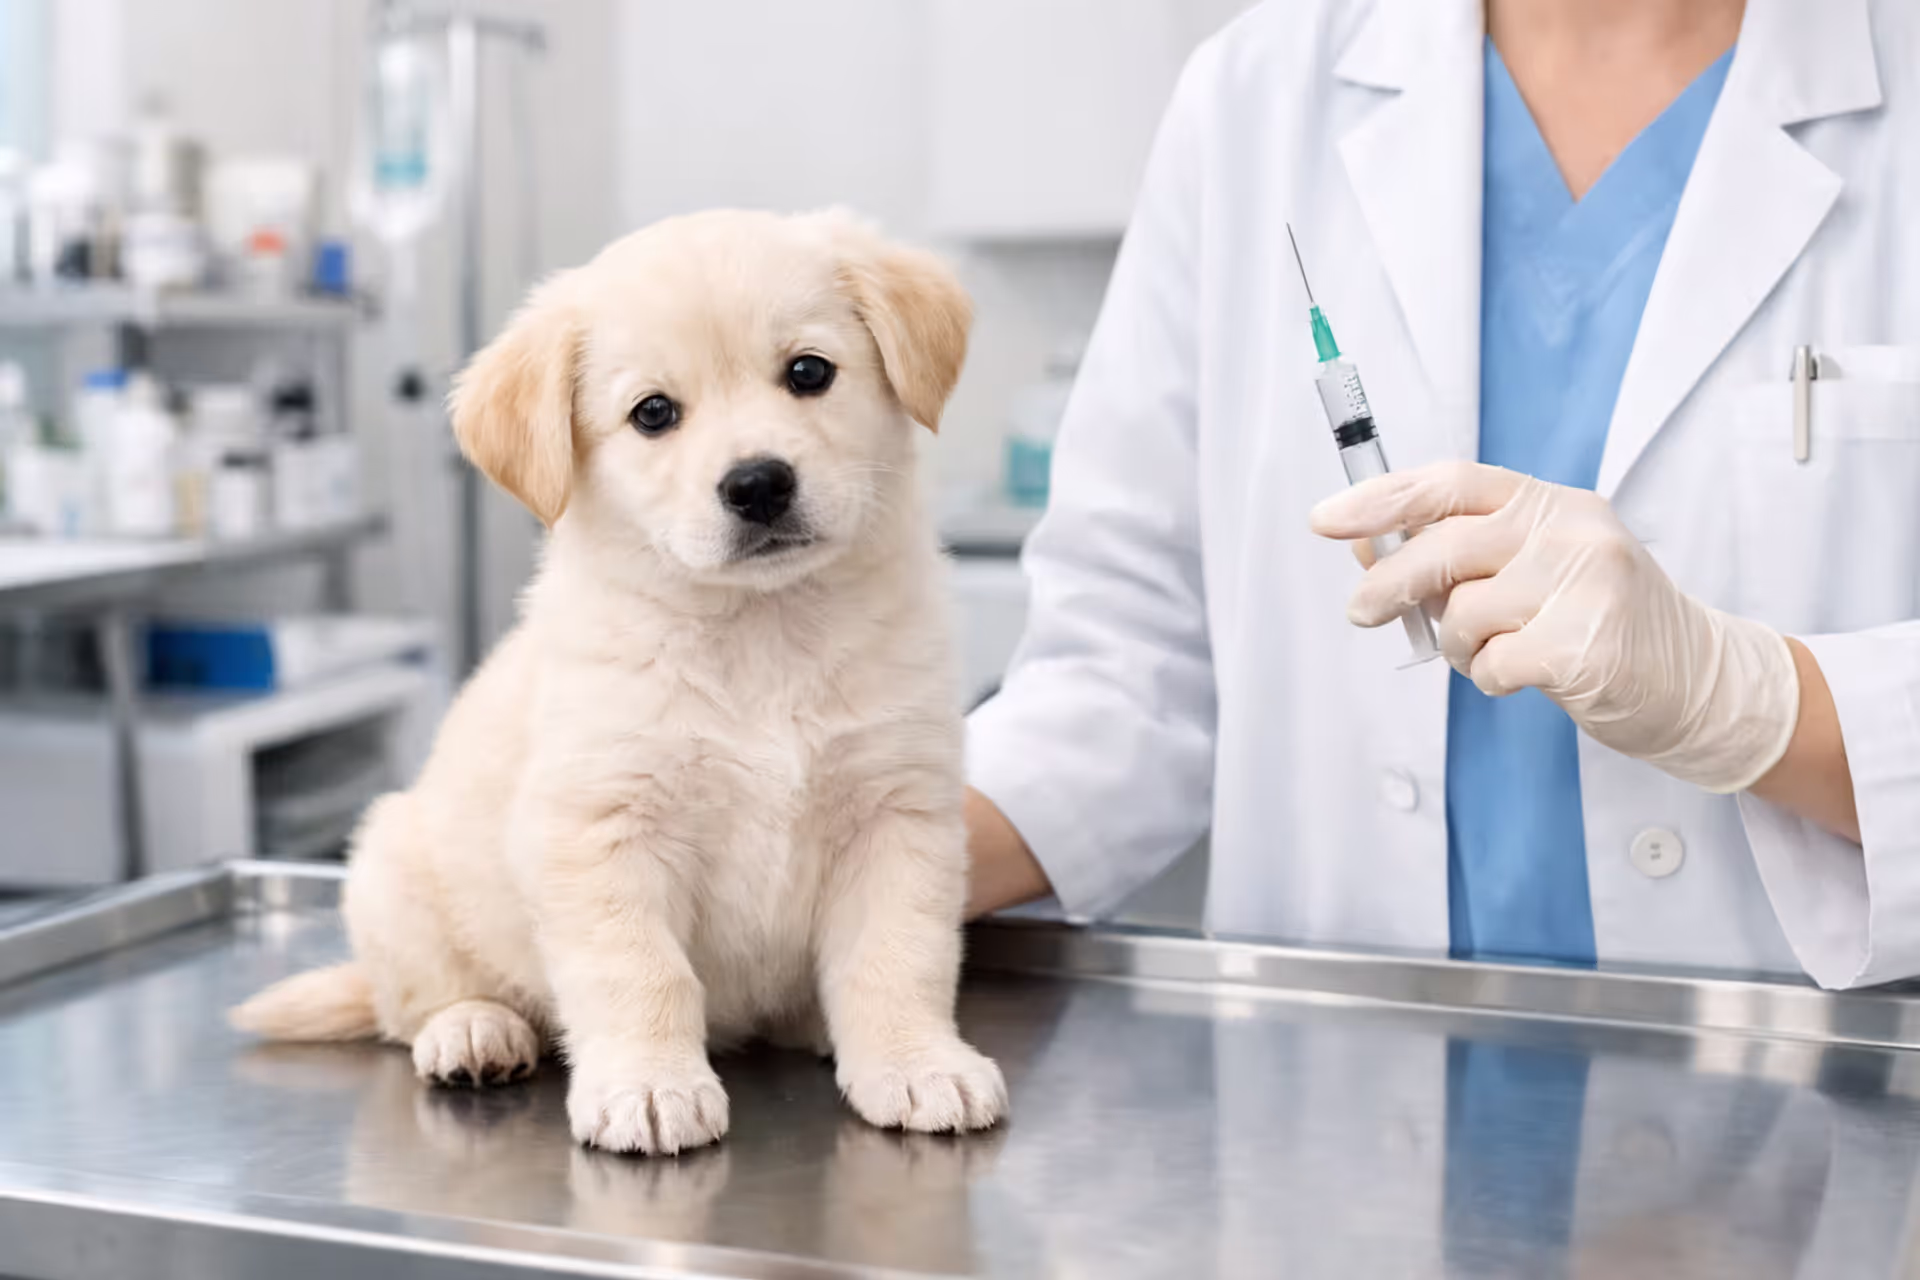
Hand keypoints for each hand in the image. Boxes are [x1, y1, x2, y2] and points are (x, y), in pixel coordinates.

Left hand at [1309, 461, 1799, 793]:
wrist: (1696, 680)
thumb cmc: (1600, 620)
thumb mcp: (1533, 568)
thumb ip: (1458, 554)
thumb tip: (1364, 545)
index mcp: (1550, 503)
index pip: (1451, 482)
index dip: (1382, 498)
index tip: (1328, 519)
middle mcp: (1570, 532)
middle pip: (1444, 546)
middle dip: (1389, 582)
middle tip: (1362, 612)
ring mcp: (1583, 587)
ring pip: (1462, 614)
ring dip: (1457, 645)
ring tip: (1489, 652)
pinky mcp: (1585, 647)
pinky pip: (1492, 665)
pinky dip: (1491, 678)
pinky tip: (1522, 675)